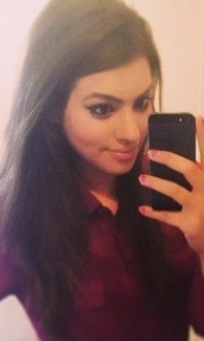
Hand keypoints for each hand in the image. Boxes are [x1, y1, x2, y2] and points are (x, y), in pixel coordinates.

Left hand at [139, 114, 203, 259]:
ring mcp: (200, 206)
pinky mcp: (190, 223)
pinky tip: (142, 208)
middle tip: (150, 152)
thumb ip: (197, 175)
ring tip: (141, 178)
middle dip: (169, 158)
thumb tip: (177, 159)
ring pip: (175, 191)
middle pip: (189, 168)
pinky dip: (153, 212)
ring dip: (156, 183)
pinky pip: (167, 216)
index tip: (197, 117)